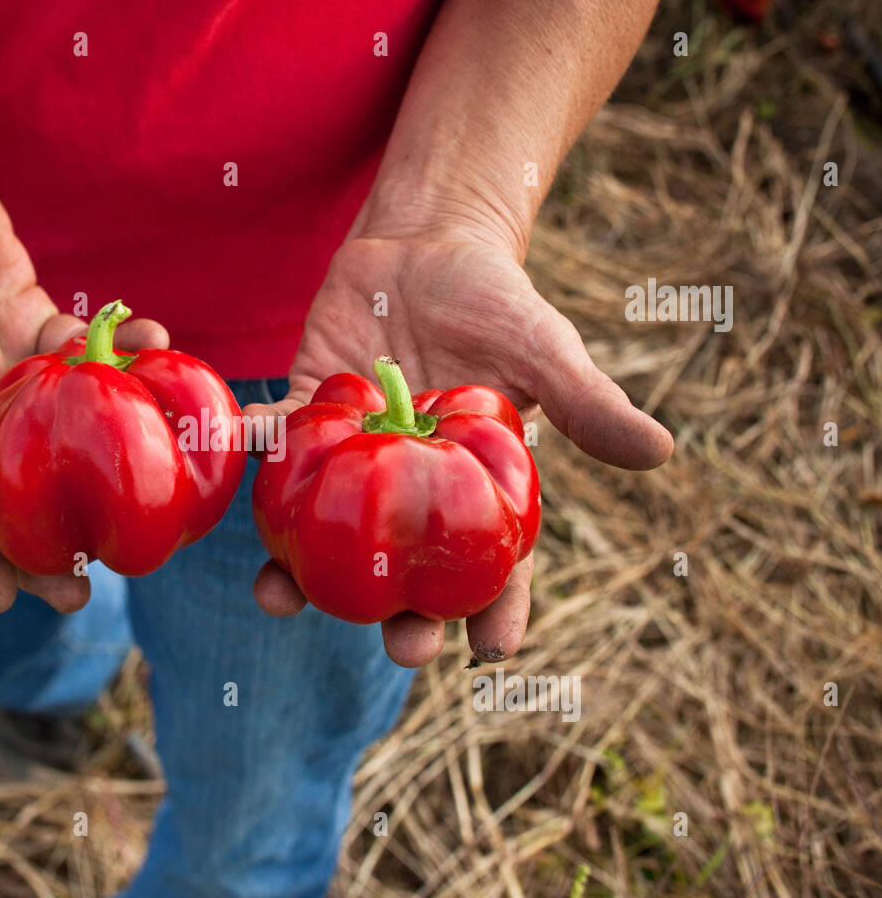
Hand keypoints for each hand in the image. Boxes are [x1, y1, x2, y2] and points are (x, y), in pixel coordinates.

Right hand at [0, 131, 167, 613]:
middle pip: (6, 481)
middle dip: (38, 540)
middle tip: (83, 593)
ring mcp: (2, 360)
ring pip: (55, 428)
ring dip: (96, 463)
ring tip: (148, 500)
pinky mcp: (34, 321)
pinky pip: (82, 354)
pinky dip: (122, 358)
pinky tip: (165, 357)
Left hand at [244, 228, 672, 667]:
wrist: (428, 244)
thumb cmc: (498, 305)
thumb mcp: (547, 352)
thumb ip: (590, 405)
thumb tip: (661, 452)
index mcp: (473, 489)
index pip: (493, 564)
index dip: (495, 610)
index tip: (494, 653)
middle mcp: (409, 489)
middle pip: (404, 571)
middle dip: (400, 616)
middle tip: (397, 648)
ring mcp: (355, 457)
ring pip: (326, 529)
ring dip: (299, 568)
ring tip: (277, 599)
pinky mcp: (308, 412)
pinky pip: (277, 442)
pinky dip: (254, 454)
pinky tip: (236, 467)